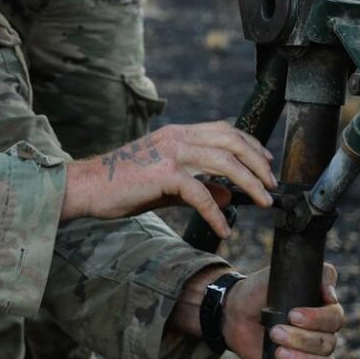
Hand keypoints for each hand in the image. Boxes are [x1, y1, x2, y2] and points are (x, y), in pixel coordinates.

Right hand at [61, 122, 275, 237]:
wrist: (87, 187)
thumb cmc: (123, 186)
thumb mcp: (167, 185)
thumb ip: (198, 188)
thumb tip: (228, 196)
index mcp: (178, 133)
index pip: (225, 130)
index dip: (250, 144)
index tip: (266, 162)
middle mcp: (178, 137)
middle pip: (232, 141)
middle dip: (258, 163)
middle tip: (272, 186)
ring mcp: (171, 152)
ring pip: (224, 161)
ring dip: (249, 182)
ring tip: (263, 202)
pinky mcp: (163, 174)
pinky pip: (199, 192)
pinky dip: (216, 212)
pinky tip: (223, 228)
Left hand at [224, 263, 344, 358]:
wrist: (236, 313)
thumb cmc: (261, 291)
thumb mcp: (283, 275)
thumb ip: (314, 275)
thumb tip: (331, 295)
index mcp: (324, 309)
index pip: (335, 318)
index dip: (316, 319)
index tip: (292, 315)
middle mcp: (323, 333)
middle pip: (328, 343)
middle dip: (301, 339)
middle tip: (275, 331)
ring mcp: (314, 354)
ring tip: (278, 353)